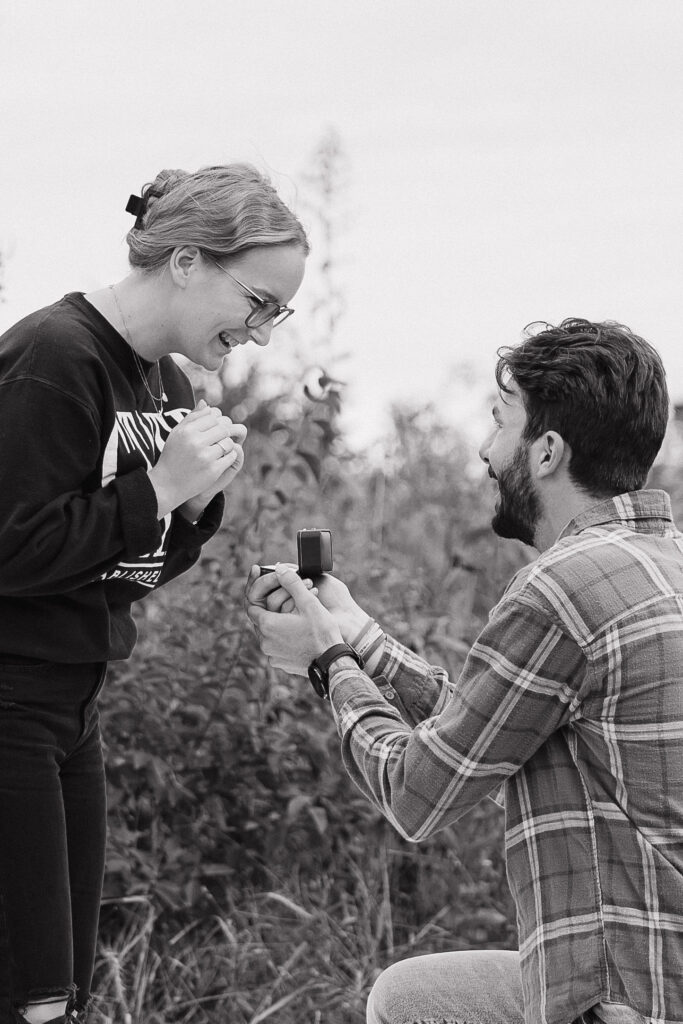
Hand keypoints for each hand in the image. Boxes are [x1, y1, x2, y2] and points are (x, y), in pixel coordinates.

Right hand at [178, 405, 246, 521]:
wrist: (167, 485)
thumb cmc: (173, 456)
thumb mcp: (177, 434)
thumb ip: (192, 417)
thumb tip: (208, 404)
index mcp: (187, 431)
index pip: (213, 416)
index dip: (217, 421)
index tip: (214, 428)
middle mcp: (195, 442)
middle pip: (223, 428)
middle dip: (224, 432)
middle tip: (220, 438)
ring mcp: (205, 457)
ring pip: (228, 442)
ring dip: (227, 445)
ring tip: (220, 449)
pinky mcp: (213, 470)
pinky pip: (231, 456)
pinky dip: (229, 456)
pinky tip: (222, 458)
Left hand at [247, 564, 343, 675]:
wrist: (333, 663)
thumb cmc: (322, 633)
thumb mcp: (309, 602)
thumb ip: (292, 583)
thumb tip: (279, 569)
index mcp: (267, 625)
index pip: (251, 605)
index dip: (258, 592)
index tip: (264, 583)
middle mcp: (265, 642)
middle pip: (260, 618)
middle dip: (271, 605)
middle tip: (284, 596)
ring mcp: (272, 655)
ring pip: (268, 632)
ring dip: (278, 621)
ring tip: (294, 612)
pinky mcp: (281, 663)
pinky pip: (276, 645)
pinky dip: (283, 635)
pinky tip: (297, 629)